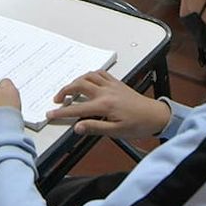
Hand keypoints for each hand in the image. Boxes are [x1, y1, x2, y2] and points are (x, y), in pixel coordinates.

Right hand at [46, 70, 171, 138]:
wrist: (155, 115)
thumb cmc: (138, 125)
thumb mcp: (116, 132)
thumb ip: (95, 128)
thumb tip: (77, 127)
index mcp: (104, 105)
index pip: (77, 108)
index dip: (62, 112)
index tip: (50, 114)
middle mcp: (106, 91)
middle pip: (79, 85)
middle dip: (65, 90)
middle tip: (58, 100)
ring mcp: (111, 85)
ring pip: (88, 76)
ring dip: (76, 81)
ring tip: (70, 90)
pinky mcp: (117, 83)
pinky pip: (100, 73)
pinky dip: (90, 75)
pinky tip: (87, 80)